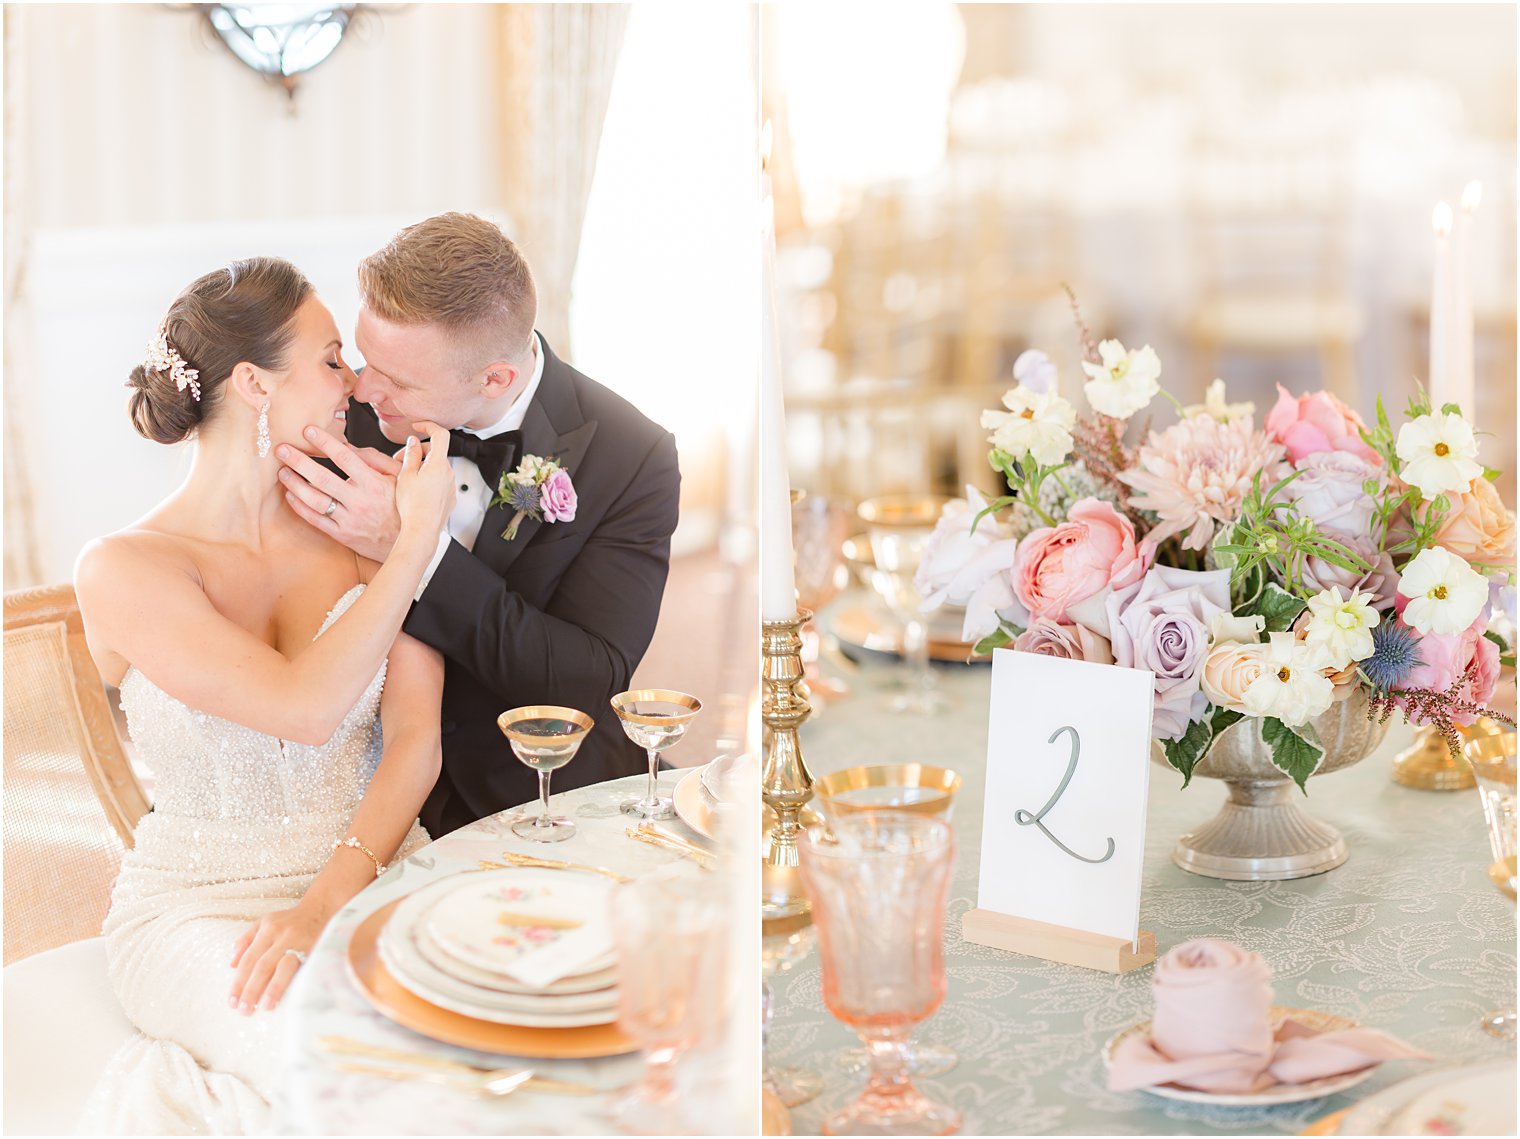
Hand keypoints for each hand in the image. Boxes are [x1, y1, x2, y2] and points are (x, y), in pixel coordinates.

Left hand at [228, 902, 326, 1013]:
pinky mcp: (317, 948)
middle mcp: (284, 936)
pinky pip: (304, 969)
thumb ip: (246, 941)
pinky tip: (290, 997)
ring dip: (274, 988)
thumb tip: (232, 965)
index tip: (232, 1002)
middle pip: (263, 966)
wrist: (322, 909)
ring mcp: (302, 943)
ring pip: (284, 967)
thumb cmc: (290, 920)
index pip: (249, 959)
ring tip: (265, 1007)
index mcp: (268, 929)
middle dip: (252, 990)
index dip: (239, 982)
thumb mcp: (265, 923)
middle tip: (244, 1010)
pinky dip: (295, 983)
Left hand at [278, 428, 409, 561]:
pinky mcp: (342, 534)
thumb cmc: (402, 505)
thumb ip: (376, 460)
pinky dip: (300, 507)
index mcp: (374, 484)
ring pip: (315, 500)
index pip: (345, 458)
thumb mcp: (400, 478)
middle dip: (299, 461)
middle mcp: (360, 501)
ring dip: (295, 484)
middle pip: (322, 478)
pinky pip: (316, 520)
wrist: (409, 540)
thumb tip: (349, 446)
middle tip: (282, 449)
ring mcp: (349, 519)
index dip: (325, 442)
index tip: (308, 430)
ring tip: (282, 471)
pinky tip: (291, 495)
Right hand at [394, 421, 455, 538]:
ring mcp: (451, 486)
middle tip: (399, 460)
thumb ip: (411, 455)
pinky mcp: (450, 497)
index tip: (417, 426)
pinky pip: (440, 481)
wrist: (422, 530)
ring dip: (422, 466)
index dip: (428, 426)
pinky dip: (428, 479)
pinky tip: (415, 490)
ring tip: (405, 478)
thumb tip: (414, 442)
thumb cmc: (412, 505)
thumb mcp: (405, 475)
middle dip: (418, 452)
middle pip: (435, 452)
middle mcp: (449, 473)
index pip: (440, 434)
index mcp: (439, 464)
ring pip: (436, 467)